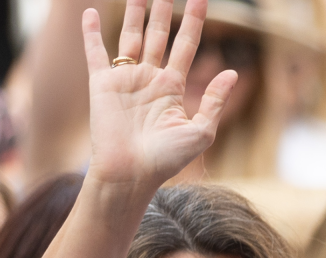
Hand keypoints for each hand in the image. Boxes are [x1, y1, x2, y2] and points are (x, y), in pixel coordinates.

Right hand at [81, 0, 235, 189]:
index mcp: (173, 87)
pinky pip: (96, 53)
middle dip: (164, 8)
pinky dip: (92, 33)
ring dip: (134, 12)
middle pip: (159, 34)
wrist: (131, 174)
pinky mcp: (101, 84)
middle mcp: (149, 78)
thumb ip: (215, 101)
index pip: (187, 44)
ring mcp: (125, 79)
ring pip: (131, 36)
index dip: (194, 20)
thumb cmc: (166, 160)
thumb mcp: (201, 132)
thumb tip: (233, 72)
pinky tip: (93, 13)